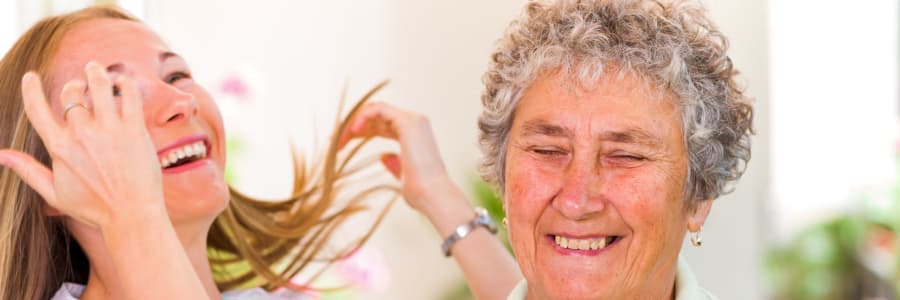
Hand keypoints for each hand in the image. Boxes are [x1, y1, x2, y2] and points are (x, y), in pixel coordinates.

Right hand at [0, 61, 165, 229]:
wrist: (132, 215)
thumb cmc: (94, 207)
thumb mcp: (54, 192)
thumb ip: (28, 170)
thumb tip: (1, 155)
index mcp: (59, 147)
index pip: (36, 109)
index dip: (30, 89)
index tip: (31, 77)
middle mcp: (82, 134)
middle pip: (70, 93)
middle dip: (72, 85)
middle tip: (79, 85)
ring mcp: (110, 130)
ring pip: (99, 86)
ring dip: (96, 73)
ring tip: (96, 69)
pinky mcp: (134, 129)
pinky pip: (129, 95)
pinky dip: (124, 84)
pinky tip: (122, 83)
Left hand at [338, 102, 458, 212]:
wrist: (432, 195)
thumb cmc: (420, 193)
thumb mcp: (403, 176)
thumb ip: (395, 164)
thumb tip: (383, 157)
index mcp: (414, 135)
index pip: (382, 124)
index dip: (361, 131)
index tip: (342, 145)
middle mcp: (415, 123)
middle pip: (376, 116)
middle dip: (354, 126)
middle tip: (335, 141)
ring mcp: (413, 120)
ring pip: (375, 110)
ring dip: (354, 122)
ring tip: (340, 139)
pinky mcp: (407, 122)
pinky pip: (378, 109)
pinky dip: (362, 117)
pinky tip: (353, 131)